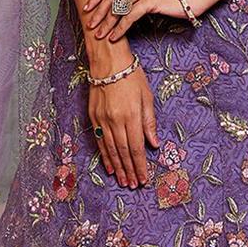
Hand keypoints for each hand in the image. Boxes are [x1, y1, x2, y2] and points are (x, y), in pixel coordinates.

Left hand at [83, 0, 205, 40]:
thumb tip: (119, 5)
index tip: (87, 8)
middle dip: (98, 12)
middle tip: (90, 24)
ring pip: (119, 7)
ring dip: (107, 22)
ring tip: (100, 35)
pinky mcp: (151, 0)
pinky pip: (130, 16)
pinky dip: (120, 28)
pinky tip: (115, 36)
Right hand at [89, 66, 158, 188]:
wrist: (107, 62)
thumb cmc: (131, 76)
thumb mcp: (147, 97)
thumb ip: (149, 122)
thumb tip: (154, 144)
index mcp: (131, 116)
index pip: (136, 148)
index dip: (140, 166)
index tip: (144, 178)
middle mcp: (115, 121)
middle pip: (123, 152)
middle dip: (129, 170)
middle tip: (133, 184)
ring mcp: (102, 120)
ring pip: (110, 149)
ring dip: (118, 167)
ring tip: (123, 180)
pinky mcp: (93, 117)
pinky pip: (99, 141)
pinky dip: (105, 155)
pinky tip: (109, 166)